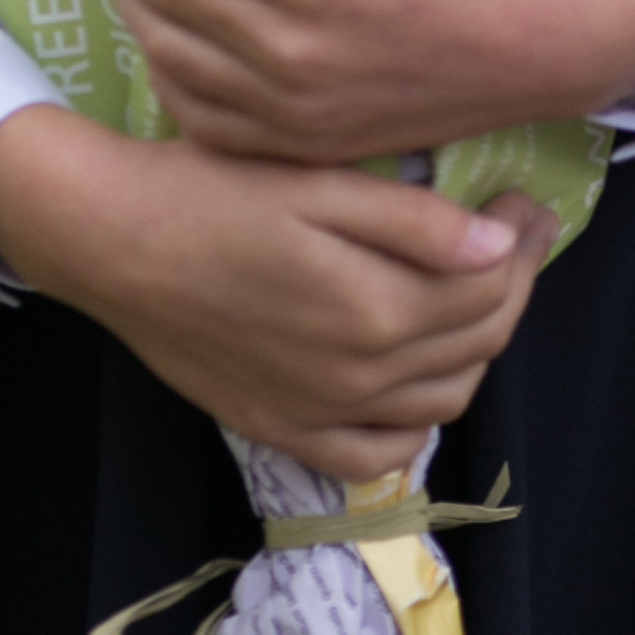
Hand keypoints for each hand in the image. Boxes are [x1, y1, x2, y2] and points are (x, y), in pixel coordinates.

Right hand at [0, 103, 555, 472]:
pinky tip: (413, 376)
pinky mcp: (284, 429)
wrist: (113, 242)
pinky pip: (376, 453)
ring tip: (471, 291)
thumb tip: (499, 246)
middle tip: (512, 235)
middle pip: (475, 343)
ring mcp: (321, 413)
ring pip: (441, 399)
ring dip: (474, 347)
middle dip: (511, 286)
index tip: (521, 202)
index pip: (490, 288)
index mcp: (376, 308)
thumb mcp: (317, 181)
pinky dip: (414, 420)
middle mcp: (360, 377)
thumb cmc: (214, 189)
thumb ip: (414, 223)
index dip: (521, 241)